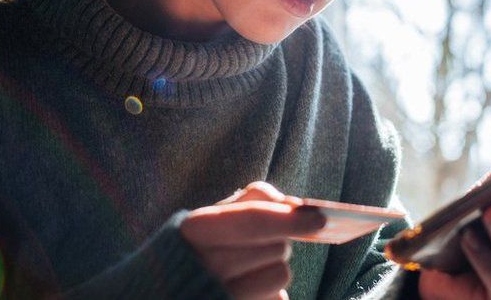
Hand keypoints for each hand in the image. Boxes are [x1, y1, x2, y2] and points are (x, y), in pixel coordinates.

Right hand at [180, 181, 325, 299]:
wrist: (169, 291)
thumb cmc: (200, 246)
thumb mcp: (214, 215)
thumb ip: (251, 200)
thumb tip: (291, 203)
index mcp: (195, 230)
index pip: (253, 220)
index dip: (290, 219)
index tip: (320, 218)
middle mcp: (205, 267)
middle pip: (275, 247)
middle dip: (278, 240)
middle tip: (258, 244)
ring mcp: (221, 295)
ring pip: (281, 274)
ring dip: (275, 268)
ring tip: (250, 269)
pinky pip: (278, 299)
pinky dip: (271, 292)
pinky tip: (249, 290)